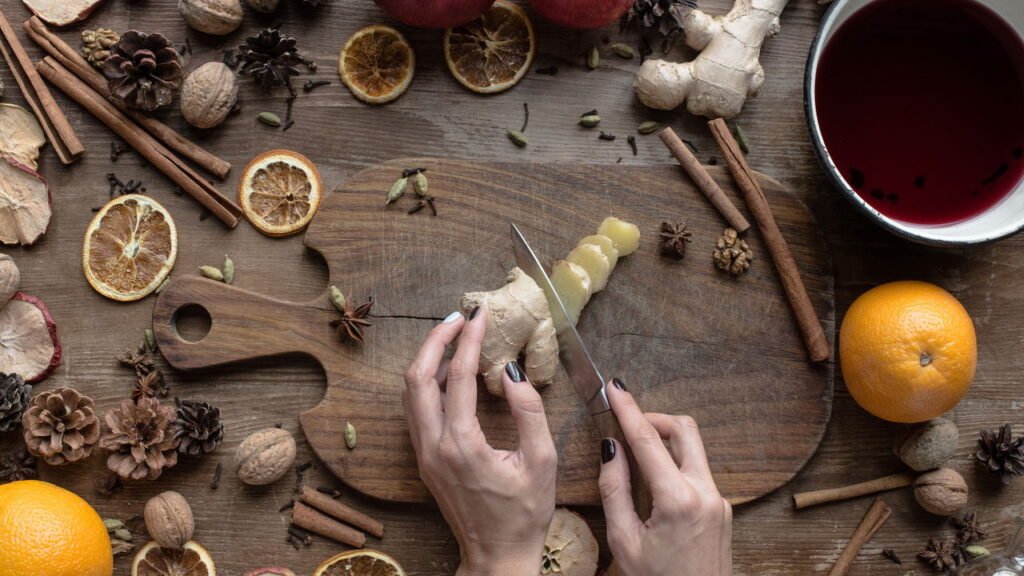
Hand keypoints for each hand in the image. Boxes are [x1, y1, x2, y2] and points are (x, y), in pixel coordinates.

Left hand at [404, 307, 557, 575]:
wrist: (497, 556)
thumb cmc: (525, 514)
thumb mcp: (542, 461)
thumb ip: (529, 411)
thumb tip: (511, 371)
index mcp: (462, 446)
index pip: (458, 378)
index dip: (468, 341)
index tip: (479, 316)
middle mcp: (434, 447)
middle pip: (417, 378)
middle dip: (435, 341)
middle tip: (458, 318)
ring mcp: (424, 454)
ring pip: (410, 393)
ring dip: (428, 360)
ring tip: (453, 337)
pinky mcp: (425, 460)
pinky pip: (417, 410)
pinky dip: (428, 383)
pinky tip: (450, 373)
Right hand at [598, 380, 732, 575]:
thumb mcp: (624, 541)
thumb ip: (614, 490)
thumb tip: (611, 450)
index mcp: (679, 500)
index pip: (649, 441)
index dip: (628, 409)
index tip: (614, 388)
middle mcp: (706, 494)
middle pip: (684, 429)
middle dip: (654, 418)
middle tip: (628, 422)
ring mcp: (719, 501)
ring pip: (693, 449)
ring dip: (665, 442)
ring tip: (636, 455)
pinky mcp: (722, 509)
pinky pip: (697, 472)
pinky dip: (674, 465)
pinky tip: (653, 483)